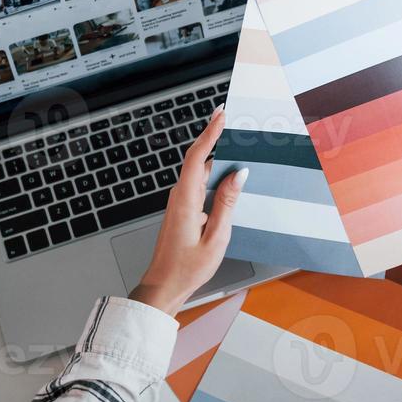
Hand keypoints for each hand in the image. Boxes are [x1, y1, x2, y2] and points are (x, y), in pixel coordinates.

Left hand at [130, 109, 247, 315]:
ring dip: (217, 157)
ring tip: (238, 145)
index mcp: (185, 201)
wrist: (164, 286)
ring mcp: (180, 202)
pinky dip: (214, 175)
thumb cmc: (187, 268)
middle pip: (198, 159)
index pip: (197, 157)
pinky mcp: (184, 209)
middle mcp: (180, 196)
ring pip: (200, 172)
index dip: (209, 133)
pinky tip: (229, 176)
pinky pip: (200, 184)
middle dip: (215, 138)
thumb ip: (227, 204)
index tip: (220, 115)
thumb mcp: (216, 238)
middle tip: (233, 121)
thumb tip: (238, 175)